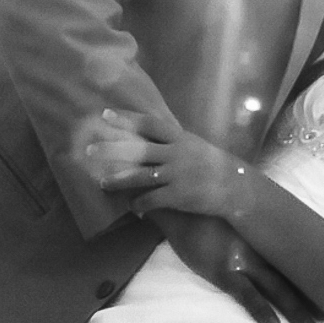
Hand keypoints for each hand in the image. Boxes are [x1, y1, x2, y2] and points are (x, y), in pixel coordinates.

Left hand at [84, 105, 242, 218]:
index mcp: (179, 138)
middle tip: (88, 150)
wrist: (234, 188)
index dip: (125, 119)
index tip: (104, 114)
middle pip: (137, 150)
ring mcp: (177, 175)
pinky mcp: (179, 196)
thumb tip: (148, 130)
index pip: (148, 124)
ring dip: (118, 181)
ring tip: (102, 183)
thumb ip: (171, 140)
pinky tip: (132, 208)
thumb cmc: (211, 165)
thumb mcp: (193, 145)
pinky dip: (139, 204)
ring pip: (140, 177)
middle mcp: (176, 153)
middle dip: (111, 150)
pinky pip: (151, 200)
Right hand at [154, 212, 321, 322]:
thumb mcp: (238, 211)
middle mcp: (260, 245)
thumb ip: (256, 223)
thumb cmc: (206, 207)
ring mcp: (242, 258)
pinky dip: (261, 310)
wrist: (178, 203)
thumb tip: (273, 232)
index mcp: (265, 232)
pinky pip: (246, 294)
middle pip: (292, 274)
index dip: (312, 274)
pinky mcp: (222, 269)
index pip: (295, 256)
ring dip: (294, 309)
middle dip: (311, 297)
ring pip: (276, 288)